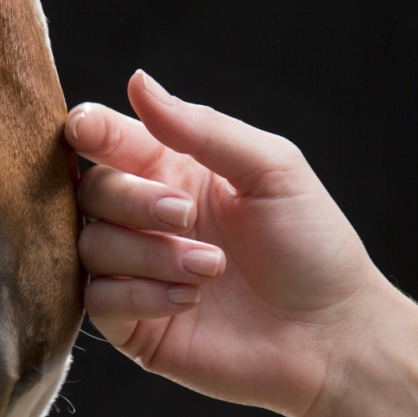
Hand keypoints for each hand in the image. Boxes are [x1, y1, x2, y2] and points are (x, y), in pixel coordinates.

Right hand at [67, 71, 389, 416]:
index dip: (90, 130)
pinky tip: (189, 300)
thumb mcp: (271, 169)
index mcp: (177, 173)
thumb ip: (203, 128)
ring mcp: (140, 275)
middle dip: (133, 199)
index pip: (111, 141)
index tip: (86, 130)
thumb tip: (138, 82)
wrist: (332, 334)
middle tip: (186, 216)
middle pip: (92, 191)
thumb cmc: (313, 247)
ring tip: (212, 268)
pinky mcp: (137, 327)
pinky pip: (99, 301)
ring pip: (92, 245)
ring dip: (149, 253)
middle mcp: (150, 221)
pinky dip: (140, 295)